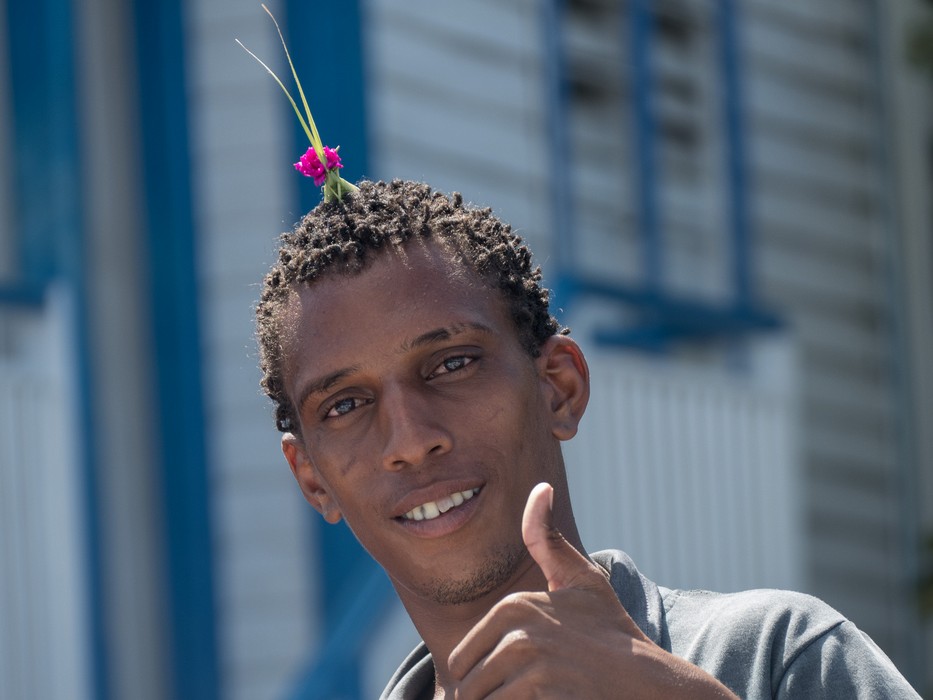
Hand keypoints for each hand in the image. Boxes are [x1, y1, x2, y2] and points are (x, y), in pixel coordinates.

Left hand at [446, 483, 737, 698]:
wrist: (647, 683)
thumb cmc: (609, 632)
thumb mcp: (580, 580)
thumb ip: (546, 538)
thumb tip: (541, 487)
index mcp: (514, 604)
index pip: (461, 660)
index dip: (482, 678)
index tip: (518, 682)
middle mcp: (518, 628)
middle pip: (469, 685)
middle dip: (487, 699)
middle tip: (528, 695)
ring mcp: (531, 661)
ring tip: (536, 699)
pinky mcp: (544, 690)